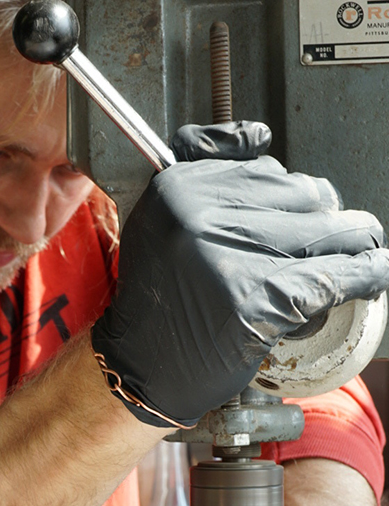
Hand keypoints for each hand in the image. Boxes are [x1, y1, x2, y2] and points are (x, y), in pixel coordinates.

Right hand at [91, 121, 388, 427]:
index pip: (269, 169)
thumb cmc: (159, 301)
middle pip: (306, 196)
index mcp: (178, 187)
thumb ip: (204, 168)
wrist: (140, 371)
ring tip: (355, 263)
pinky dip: (367, 276)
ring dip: (354, 248)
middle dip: (326, 223)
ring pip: (329, 232)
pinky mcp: (257, 303)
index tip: (300, 219)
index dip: (295, 198)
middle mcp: (199, 217)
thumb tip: (261, 134)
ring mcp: (229, 259)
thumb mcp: (162, 219)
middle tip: (327, 249)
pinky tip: (375, 275)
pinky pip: (336, 277)